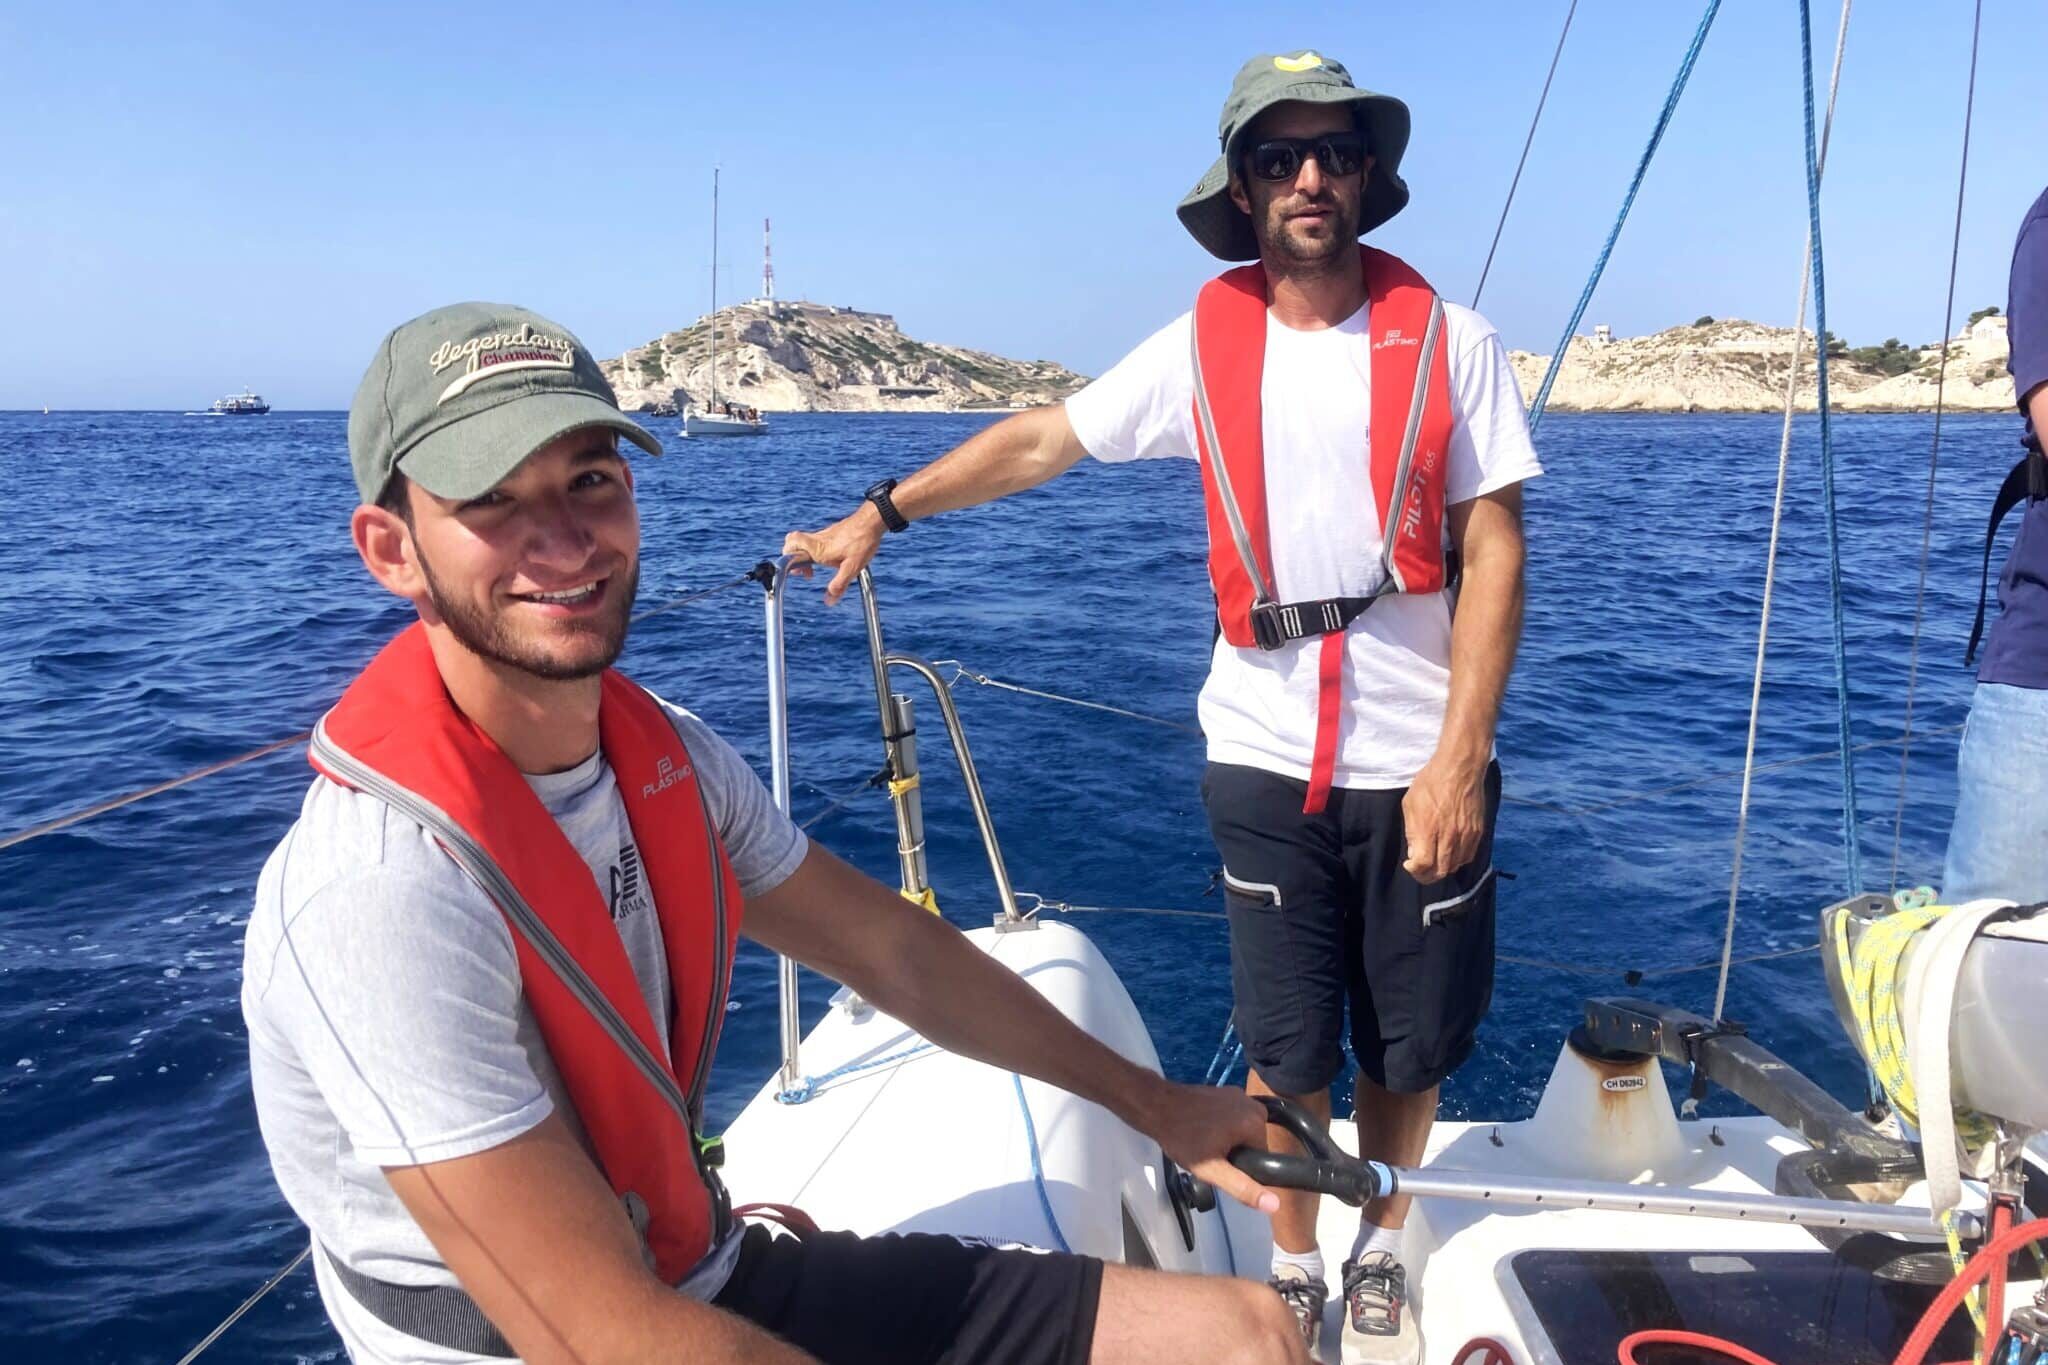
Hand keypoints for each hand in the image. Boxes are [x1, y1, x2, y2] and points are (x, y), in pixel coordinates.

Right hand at [782, 504, 884, 604]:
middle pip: (791, 542)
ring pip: (803, 542)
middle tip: (805, 571)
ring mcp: (823, 535)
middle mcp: (817, 540)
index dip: (787, 557)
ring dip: (804, 555)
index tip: (799, 572)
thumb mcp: (853, 568)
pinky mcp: (830, 533)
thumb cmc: (863, 542)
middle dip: (792, 557)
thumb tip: (828, 601)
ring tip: (817, 567)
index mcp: (819, 549)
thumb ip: (839, 585)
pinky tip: (830, 559)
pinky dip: (815, 551)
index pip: (791, 544)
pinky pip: (814, 541)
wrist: (872, 521)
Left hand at [1133, 1077, 1280, 1214]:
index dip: (1241, 1166)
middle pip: (1252, 1143)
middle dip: (1234, 1152)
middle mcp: (1253, 1105)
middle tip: (1209, 1155)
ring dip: (1227, 1140)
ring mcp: (1238, 1095)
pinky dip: (1221, 1125)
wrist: (1156, 1106)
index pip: (1261, 1157)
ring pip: (1242, 1131)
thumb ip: (1243, 1187)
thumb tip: (1275, 1205)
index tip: (1219, 1164)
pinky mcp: (1226, 1092)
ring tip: (1203, 1142)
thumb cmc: (1182, 1138)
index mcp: (1256, 1122)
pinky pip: (1233, 1117)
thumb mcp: (1212, 1170)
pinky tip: (1201, 1129)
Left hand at [1401, 755, 1485, 883]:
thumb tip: (1414, 853)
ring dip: (1443, 869)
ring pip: (1456, 866)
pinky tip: (1450, 854)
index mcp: (1430, 829)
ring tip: (1434, 863)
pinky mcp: (1478, 832)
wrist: (1460, 768)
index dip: (1414, 870)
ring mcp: (1467, 835)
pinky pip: (1469, 856)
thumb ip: (1412, 832)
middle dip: (1427, 876)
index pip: (1424, 865)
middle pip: (1441, 871)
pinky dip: (1458, 860)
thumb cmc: (1430, 782)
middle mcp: (1450, 836)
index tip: (1409, 864)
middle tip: (1420, 870)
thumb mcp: (1410, 804)